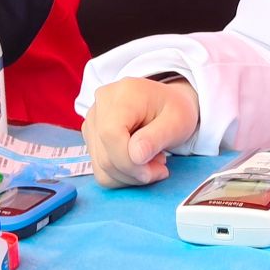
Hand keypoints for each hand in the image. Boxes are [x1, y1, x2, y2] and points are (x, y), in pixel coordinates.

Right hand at [81, 77, 199, 186]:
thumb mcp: (178, 121)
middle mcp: (101, 103)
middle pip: (105, 155)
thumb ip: (156, 138)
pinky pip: (100, 169)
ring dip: (130, 175)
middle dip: (135, 172)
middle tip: (160, 167)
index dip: (129, 161)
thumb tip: (135, 156)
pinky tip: (138, 162)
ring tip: (152, 160)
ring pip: (101, 166)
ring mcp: (92, 120)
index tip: (155, 170)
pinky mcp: (91, 136)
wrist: (168, 103)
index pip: (111, 134)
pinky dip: (122, 175)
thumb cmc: (175, 110)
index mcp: (123, 94)